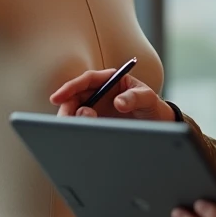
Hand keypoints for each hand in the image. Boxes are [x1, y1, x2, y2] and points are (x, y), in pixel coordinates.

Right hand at [48, 69, 173, 121]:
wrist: (157, 124)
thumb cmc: (152, 106)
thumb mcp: (148, 98)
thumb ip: (135, 97)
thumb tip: (118, 102)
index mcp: (110, 81)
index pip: (86, 81)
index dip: (70, 87)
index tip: (58, 97)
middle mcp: (100, 93)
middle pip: (75, 97)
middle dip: (67, 108)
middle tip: (65, 120)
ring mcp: (97, 108)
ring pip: (75, 112)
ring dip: (72, 120)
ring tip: (82, 128)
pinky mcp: (96, 123)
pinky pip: (81, 125)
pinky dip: (77, 129)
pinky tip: (79, 135)